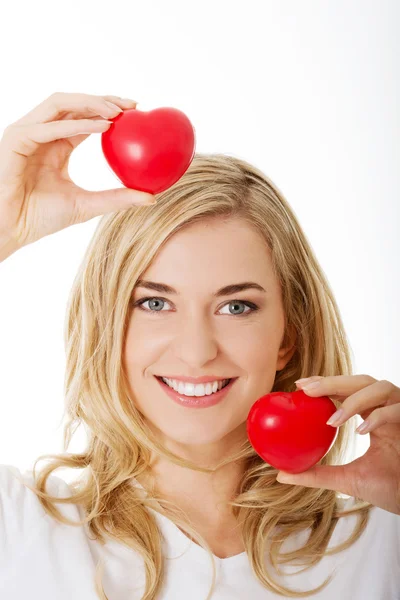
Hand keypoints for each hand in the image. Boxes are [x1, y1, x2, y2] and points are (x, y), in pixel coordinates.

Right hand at [0, 92, 155, 252]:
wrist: (12, 229)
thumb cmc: (41, 218)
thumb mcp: (88, 205)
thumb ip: (117, 198)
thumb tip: (152, 197)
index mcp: (57, 144)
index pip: (84, 116)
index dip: (109, 109)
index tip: (136, 112)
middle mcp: (42, 133)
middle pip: (74, 103)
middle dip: (104, 99)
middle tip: (132, 105)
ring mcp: (28, 133)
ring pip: (60, 103)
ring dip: (91, 103)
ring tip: (118, 112)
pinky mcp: (17, 139)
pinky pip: (49, 126)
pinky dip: (77, 123)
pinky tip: (102, 127)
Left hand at [276, 374, 399, 514]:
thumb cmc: (389, 488)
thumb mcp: (347, 480)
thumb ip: (317, 474)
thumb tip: (282, 475)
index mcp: (373, 414)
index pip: (348, 388)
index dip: (326, 382)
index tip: (300, 385)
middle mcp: (388, 408)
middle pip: (361, 380)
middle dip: (333, 382)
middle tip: (308, 391)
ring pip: (380, 387)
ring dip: (354, 400)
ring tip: (333, 420)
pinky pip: (396, 411)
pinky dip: (378, 417)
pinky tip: (361, 431)